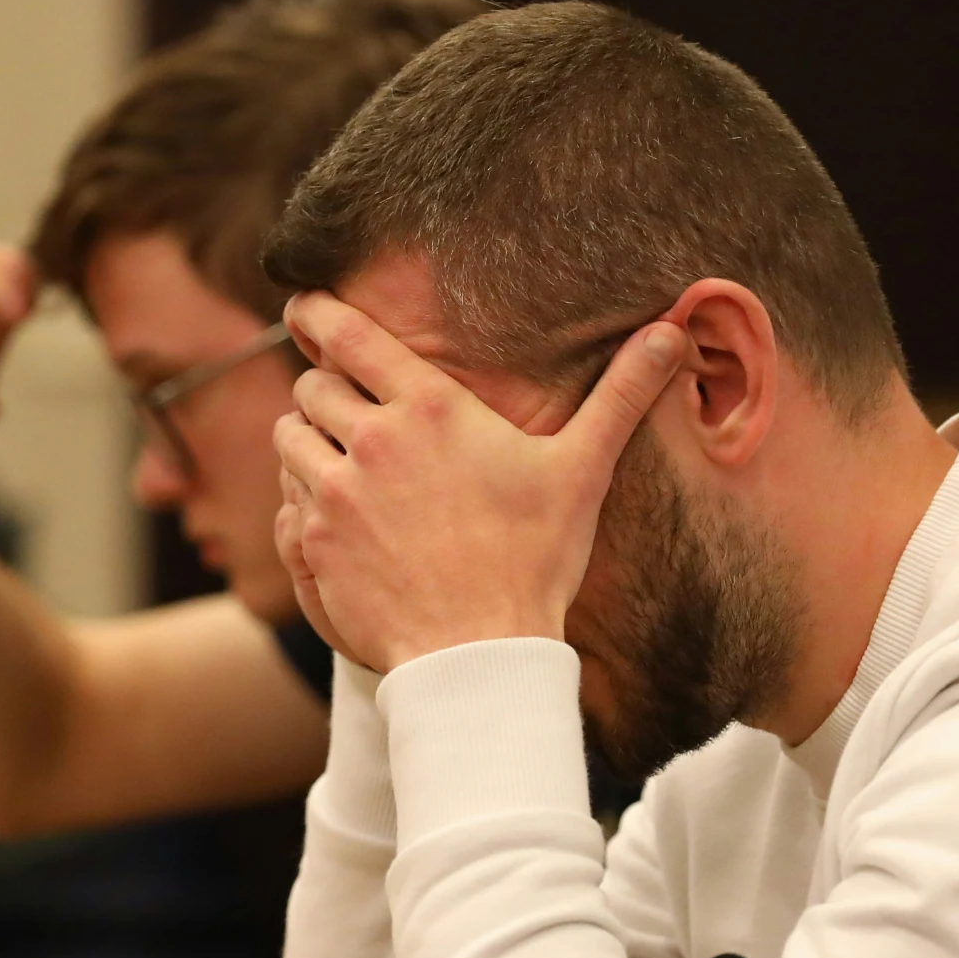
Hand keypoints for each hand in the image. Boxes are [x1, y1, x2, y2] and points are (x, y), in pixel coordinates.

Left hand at [273, 292, 686, 670]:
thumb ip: (620, 394)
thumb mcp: (582, 470)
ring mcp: (335, 494)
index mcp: (428, 408)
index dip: (315, 312)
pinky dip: (300, 497)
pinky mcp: (314, 543)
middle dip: (322, 388)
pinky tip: (332, 513)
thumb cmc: (534, 560)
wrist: (481, 653)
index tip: (302, 305)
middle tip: (343, 403)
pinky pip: (286, 499)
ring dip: (306, 442)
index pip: (346, 334)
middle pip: (311, 387)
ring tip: (336, 459)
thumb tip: (672, 333)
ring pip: (289, 440)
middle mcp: (371, 441)